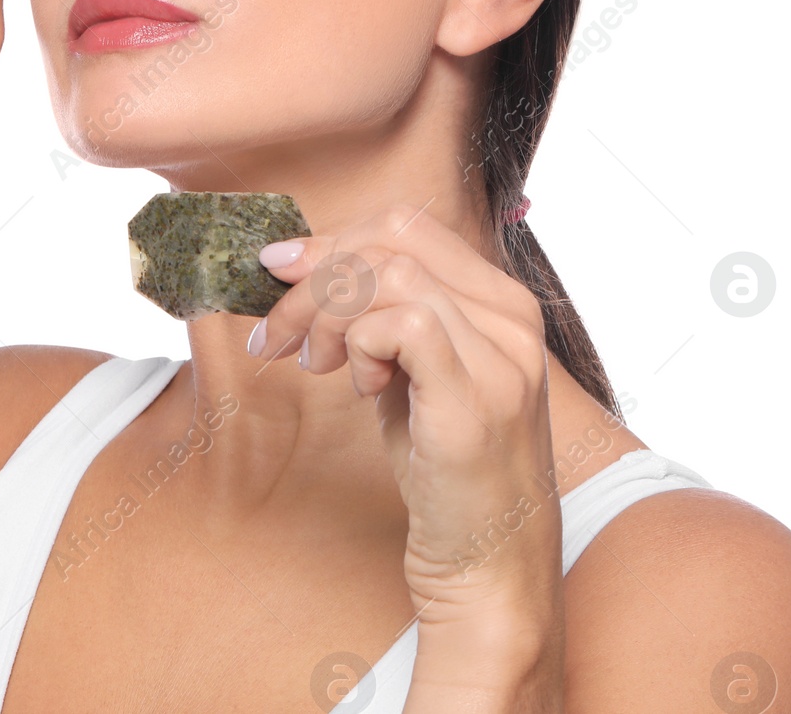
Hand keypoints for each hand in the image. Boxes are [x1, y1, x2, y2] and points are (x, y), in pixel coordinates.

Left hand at [247, 205, 562, 642]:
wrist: (490, 564)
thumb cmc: (446, 471)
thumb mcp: (412, 373)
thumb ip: (379, 316)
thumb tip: (301, 263)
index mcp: (500, 302)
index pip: (407, 225)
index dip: (332, 239)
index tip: (279, 271)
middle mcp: (512, 318)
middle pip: (391, 242)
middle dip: (314, 279)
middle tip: (278, 333)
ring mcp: (501, 358)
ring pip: (389, 276)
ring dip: (327, 315)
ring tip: (316, 364)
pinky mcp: (476, 401)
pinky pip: (402, 325)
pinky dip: (360, 346)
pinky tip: (360, 387)